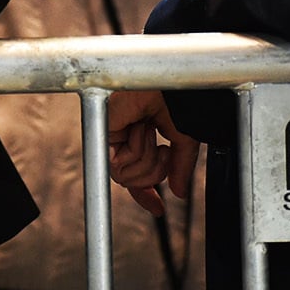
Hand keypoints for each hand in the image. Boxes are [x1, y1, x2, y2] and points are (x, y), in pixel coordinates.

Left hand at [106, 90, 199, 215]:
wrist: (171, 81)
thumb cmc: (177, 97)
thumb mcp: (184, 139)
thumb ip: (179, 166)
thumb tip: (178, 191)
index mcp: (143, 134)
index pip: (139, 173)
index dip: (146, 194)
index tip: (158, 208)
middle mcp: (126, 136)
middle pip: (132, 180)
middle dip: (153, 173)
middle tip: (163, 151)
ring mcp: (114, 134)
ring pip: (125, 177)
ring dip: (146, 159)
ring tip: (150, 132)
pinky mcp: (105, 132)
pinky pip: (117, 165)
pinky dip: (135, 152)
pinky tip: (140, 131)